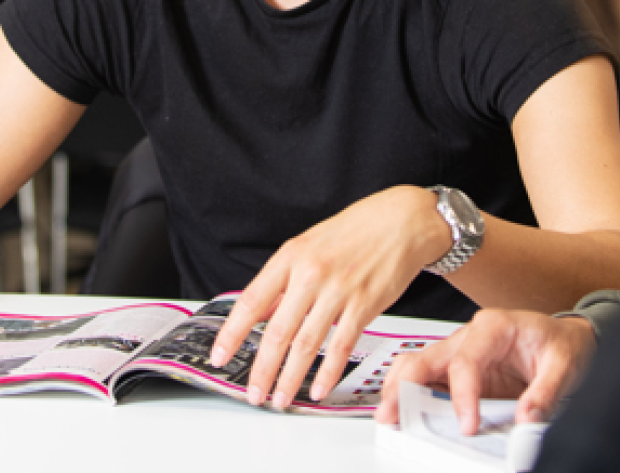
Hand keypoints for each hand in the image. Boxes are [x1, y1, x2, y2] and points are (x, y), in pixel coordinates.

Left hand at [211, 186, 449, 408]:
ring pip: (306, 344)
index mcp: (290, 257)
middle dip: (262, 369)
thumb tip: (261, 312)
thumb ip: (285, 281)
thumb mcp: (308, 245)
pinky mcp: (364, 305)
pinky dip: (328, 372)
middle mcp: (310, 274)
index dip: (232, 332)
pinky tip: (318, 389)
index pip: (252, 301)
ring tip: (281, 398)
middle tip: (253, 393)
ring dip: (290, 378)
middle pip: (278, 331)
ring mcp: (338, 291)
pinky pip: (341, 346)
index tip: (219, 355)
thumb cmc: (355, 231)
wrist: (400, 221)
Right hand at [374, 310, 595, 432]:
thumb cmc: (561, 344)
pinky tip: (403, 412)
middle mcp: (470, 336)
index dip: (461, 396)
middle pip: (425, 357)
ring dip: (399, 389)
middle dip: (404, 386)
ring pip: (417, 365)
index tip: (467, 425)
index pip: (465, 362)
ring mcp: (460, 352)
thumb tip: (525, 420)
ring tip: (390, 415)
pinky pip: (427, 379)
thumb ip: (545, 393)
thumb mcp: (564, 366)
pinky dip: (411, 395)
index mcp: (494, 326)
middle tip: (394, 414)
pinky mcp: (458, 370)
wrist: (566, 340)